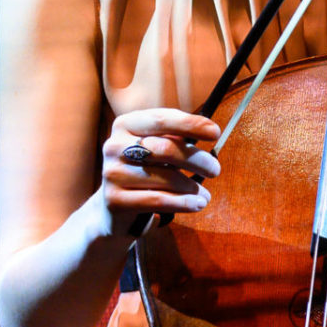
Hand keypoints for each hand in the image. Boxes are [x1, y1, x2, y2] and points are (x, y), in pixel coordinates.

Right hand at [96, 108, 219, 234]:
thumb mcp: (153, 149)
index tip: (215, 132)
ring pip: (165, 178)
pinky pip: (158, 200)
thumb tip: (209, 131)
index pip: (161, 119)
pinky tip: (197, 204)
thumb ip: (174, 138)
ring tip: (205, 195)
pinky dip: (184, 203)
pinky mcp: (114, 200)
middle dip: (197, 160)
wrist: (112, 207)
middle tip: (215, 170)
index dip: (191, 124)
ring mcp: (112, 173)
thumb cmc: (142, 173)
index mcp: (125, 125)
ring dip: (192, 188)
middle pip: (166, 149)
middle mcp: (114, 146)